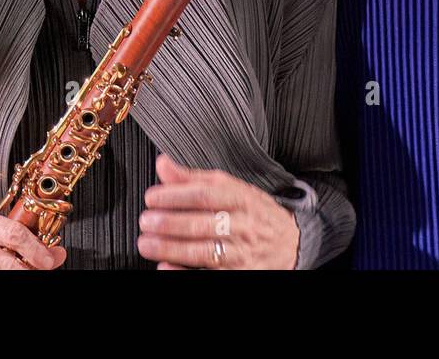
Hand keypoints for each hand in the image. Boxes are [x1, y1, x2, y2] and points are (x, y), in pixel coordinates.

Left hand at [137, 154, 300, 269]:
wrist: (291, 242)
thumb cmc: (254, 212)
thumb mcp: (231, 188)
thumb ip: (194, 179)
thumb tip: (163, 163)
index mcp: (240, 198)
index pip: (207, 195)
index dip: (176, 196)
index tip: (153, 197)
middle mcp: (243, 225)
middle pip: (203, 224)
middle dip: (170, 223)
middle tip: (146, 221)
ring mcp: (242, 252)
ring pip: (205, 251)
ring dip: (171, 248)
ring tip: (147, 243)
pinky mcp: (239, 273)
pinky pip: (210, 275)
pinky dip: (184, 273)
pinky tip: (165, 268)